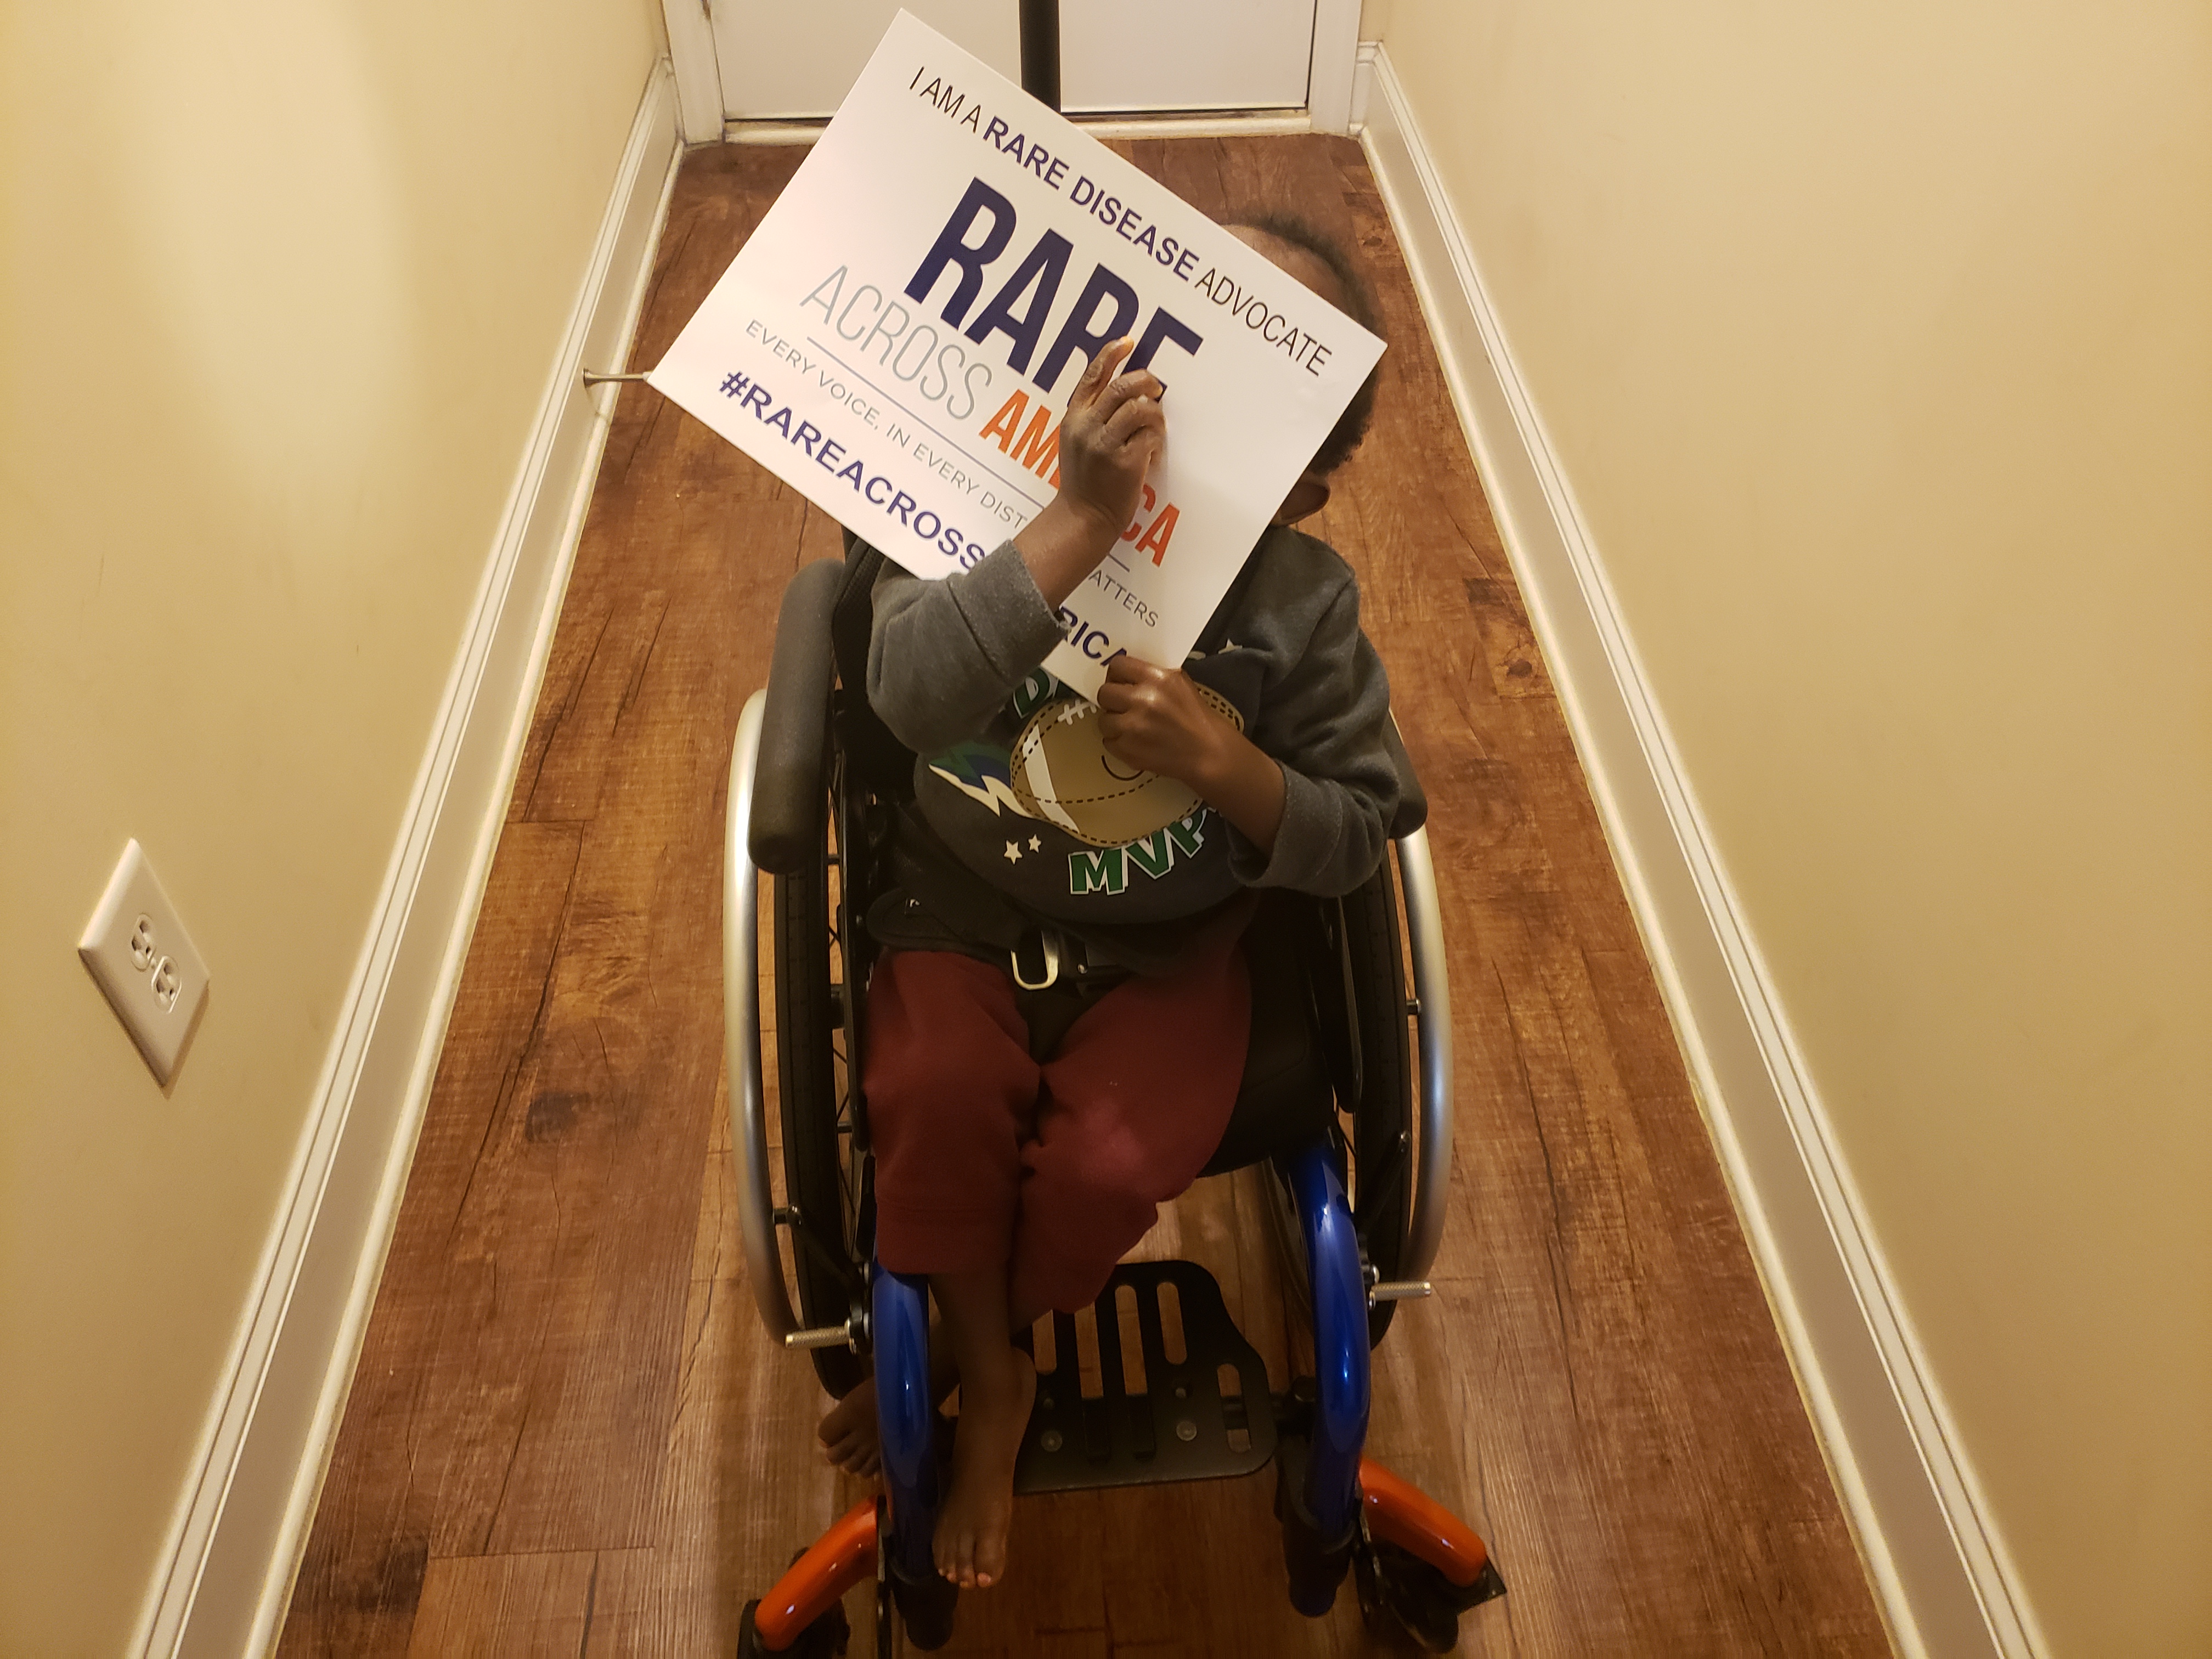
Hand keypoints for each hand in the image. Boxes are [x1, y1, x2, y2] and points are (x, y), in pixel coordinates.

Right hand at [1012, 341, 1163, 606]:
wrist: (1083, 517)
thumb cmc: (1083, 481)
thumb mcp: (1075, 442)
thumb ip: (1091, 416)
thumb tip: (1122, 392)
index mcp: (1073, 418)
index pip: (1092, 376)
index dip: (1111, 354)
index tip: (1129, 342)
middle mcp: (1087, 427)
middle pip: (1121, 387)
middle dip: (1145, 381)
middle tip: (1156, 388)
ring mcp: (1105, 444)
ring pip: (1138, 408)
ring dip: (1154, 413)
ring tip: (1156, 425)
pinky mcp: (1124, 461)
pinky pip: (1150, 436)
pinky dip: (1156, 440)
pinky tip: (1152, 452)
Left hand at [1096, 657, 1287, 852]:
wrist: (1207, 752)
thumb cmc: (1196, 716)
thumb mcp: (1179, 683)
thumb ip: (1151, 675)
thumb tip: (1124, 674)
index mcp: (1156, 679)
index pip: (1117, 666)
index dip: (1116, 675)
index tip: (1120, 682)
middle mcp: (1142, 700)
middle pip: (1104, 693)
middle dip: (1112, 699)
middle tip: (1123, 706)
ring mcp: (1132, 727)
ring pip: (1103, 720)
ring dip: (1114, 723)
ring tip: (1131, 727)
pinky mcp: (1128, 751)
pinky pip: (1108, 742)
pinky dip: (1119, 743)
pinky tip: (1136, 742)